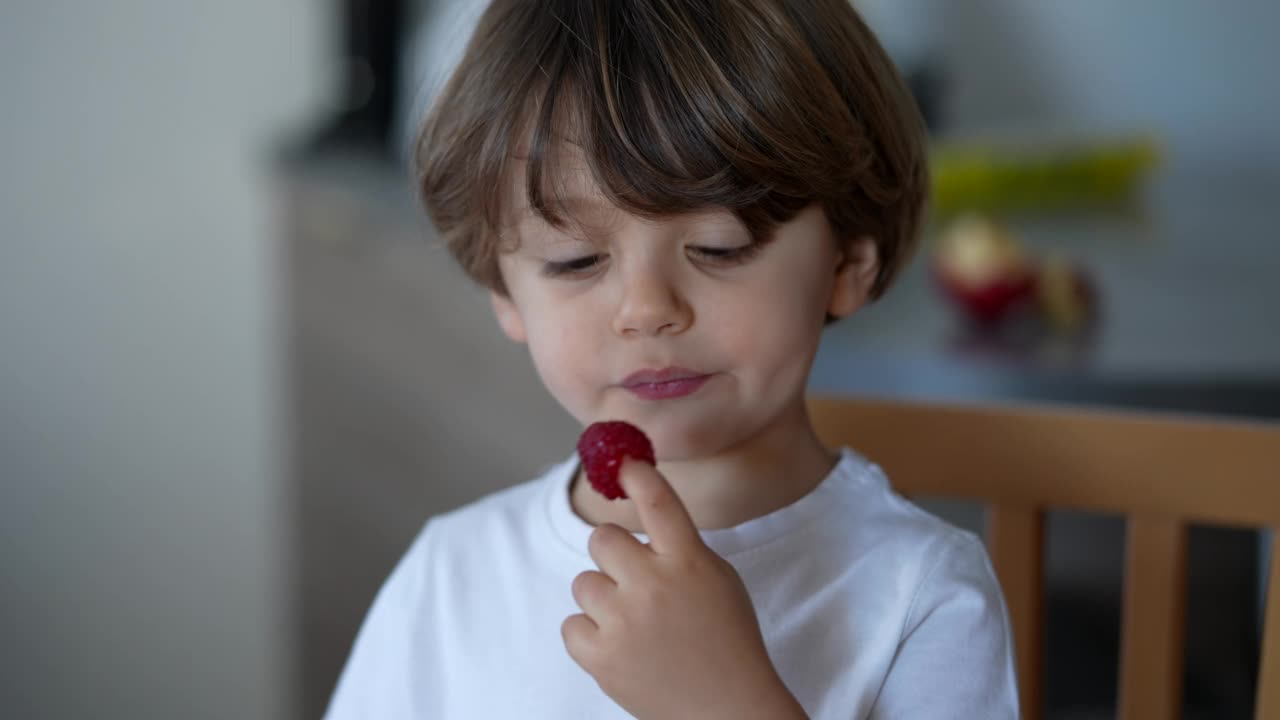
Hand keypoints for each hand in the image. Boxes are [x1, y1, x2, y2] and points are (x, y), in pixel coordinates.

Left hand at [562, 460, 806, 719]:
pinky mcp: (601, 657)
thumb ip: (680, 547)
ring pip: (583, 582)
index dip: (637, 475)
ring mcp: (624, 621)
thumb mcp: (718, 579)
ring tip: (634, 623)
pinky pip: (571, 624)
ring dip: (603, 598)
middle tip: (633, 578)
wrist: (727, 709)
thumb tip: (639, 505)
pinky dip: (590, 634)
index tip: (623, 463)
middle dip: (614, 554)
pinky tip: (619, 646)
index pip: (658, 501)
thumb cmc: (727, 639)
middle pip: (602, 538)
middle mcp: (653, 585)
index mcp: (689, 561)